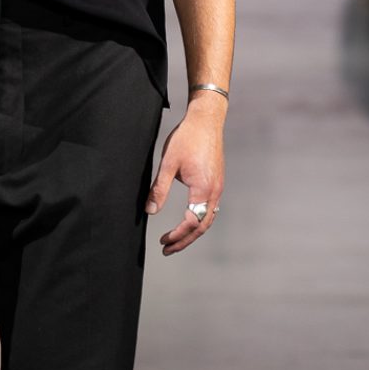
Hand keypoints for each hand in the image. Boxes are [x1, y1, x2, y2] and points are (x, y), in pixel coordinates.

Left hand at [147, 92, 226, 255]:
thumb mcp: (168, 164)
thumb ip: (159, 189)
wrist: (206, 120)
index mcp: (203, 189)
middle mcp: (214, 191)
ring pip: (208, 219)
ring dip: (192, 232)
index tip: (163, 242)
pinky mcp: (216, 182)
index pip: (191, 222)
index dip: (177, 235)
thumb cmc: (187, 138)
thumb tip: (150, 211)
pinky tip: (189, 221)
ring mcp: (218, 187)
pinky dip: (199, 220)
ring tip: (176, 240)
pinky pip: (210, 209)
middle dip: (184, 240)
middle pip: (202, 226)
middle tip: (167, 249)